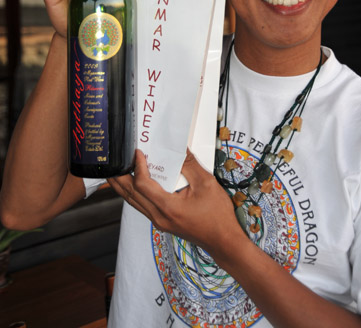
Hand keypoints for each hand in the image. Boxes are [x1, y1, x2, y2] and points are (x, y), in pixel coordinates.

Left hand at [108, 150, 243, 256]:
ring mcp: (159, 221)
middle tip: (111, 162)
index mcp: (168, 207)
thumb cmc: (217, 215)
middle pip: (130, 195)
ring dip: (123, 187)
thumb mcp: (206, 183)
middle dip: (118, 178)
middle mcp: (158, 216)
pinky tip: (135, 184)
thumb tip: (179, 147)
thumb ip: (190, 164)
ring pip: (133, 202)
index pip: (142, 184)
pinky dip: (134, 194)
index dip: (138, 166)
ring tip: (114, 172)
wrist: (223, 240)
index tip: (138, 152)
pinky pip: (142, 206)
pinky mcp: (162, 222)